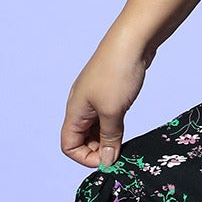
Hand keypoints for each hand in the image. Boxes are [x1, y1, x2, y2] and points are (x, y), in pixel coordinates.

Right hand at [60, 36, 150, 170]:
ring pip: (95, 127)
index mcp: (75, 110)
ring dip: (107, 138)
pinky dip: (114, 125)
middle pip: (81, 138)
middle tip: (119, 153)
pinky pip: (106, 115)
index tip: (107, 160)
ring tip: (124, 142)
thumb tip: (106, 160)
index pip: (68, 145)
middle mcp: (80, 105)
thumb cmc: (117, 73)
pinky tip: (127, 126)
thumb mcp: (113, 111)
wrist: (132, 41)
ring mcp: (94, 97)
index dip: (85, 157)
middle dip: (97, 149)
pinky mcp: (108, 90)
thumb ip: (109, 138)